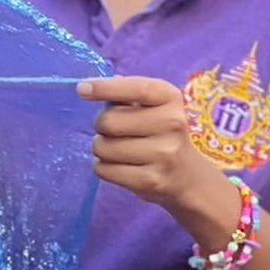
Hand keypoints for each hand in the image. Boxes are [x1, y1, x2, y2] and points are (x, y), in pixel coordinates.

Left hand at [79, 75, 221, 214]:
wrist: (187, 175)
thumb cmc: (158, 130)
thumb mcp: (151, 104)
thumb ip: (124, 92)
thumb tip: (88, 88)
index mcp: (169, 97)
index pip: (136, 88)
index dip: (105, 88)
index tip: (82, 89)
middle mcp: (172, 124)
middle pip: (109, 121)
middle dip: (101, 124)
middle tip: (111, 129)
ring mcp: (164, 155)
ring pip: (103, 147)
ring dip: (101, 147)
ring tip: (117, 148)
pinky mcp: (151, 181)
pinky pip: (105, 170)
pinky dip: (103, 167)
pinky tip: (118, 165)